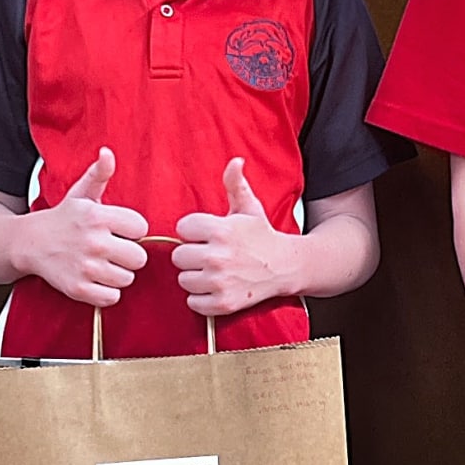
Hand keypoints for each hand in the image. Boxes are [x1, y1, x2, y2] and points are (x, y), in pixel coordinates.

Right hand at [15, 149, 151, 306]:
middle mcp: (93, 241)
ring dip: (118, 275)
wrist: (27, 243)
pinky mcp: (78, 289)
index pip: (141, 228)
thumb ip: (99, 174)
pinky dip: (106, 293)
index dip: (132, 231)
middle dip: (128, 255)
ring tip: (103, 264)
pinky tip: (96, 280)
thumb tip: (107, 153)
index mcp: (97, 216)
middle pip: (139, 258)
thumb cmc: (62, 219)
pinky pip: (112, 297)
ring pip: (127, 279)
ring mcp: (85, 267)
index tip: (120, 231)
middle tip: (113, 251)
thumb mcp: (80, 194)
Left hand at [172, 158, 299, 317]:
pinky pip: (193, 302)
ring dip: (195, 277)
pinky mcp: (223, 303)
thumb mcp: (249, 207)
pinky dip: (201, 298)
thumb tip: (235, 161)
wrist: (286, 267)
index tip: (207, 235)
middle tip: (209, 255)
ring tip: (213, 271)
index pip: (182, 229)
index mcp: (221, 230)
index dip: (193, 231)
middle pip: (179, 257)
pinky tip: (216, 287)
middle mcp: (218, 256)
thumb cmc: (262, 236)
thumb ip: (235, 183)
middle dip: (192, 255)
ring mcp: (221, 281)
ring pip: (184, 280)